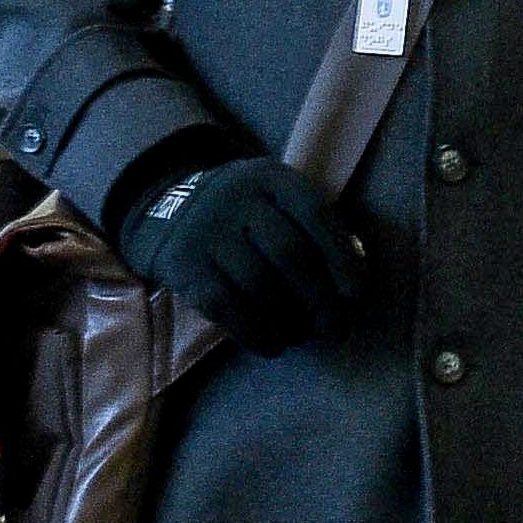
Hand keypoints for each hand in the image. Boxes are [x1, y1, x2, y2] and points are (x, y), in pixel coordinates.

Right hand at [115, 155, 362, 356]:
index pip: (315, 214)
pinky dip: (256, 333)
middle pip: (290, 253)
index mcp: (270, 178)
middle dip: (319, 299)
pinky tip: (272, 345)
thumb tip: (351, 287)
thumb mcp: (275, 203)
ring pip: (260, 285)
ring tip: (302, 337)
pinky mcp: (184, 265)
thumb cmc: (245, 217)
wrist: (167, 210)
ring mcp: (206, 231)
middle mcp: (237, 197)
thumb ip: (313, 233)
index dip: (341, 257)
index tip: (355, 294)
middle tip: (333, 329)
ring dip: (289, 322)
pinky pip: (227, 307)